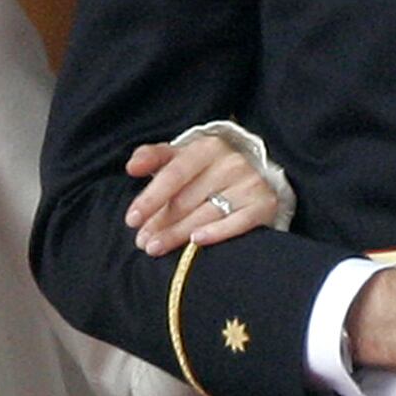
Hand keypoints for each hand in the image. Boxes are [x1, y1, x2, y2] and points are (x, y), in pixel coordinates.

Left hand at [123, 125, 287, 255]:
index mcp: (207, 147)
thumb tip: (132, 166)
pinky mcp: (264, 204)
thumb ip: (153, 157)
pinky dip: (217, 233)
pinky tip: (195, 242)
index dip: (151, 197)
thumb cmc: (206, 170)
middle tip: (142, 242)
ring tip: (156, 248)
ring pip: (207, 213)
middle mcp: (231, 162)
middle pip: (188, 199)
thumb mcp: (181, 157)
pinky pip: (238, 222)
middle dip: (161, 222)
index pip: (173, 174)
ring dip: (178, 234)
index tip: (132, 219)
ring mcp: (249, 183)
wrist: (255, 175)